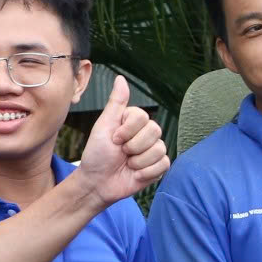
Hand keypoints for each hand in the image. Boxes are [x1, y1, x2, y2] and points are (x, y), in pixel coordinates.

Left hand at [75, 76, 169, 203]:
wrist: (97, 183)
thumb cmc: (97, 154)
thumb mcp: (103, 126)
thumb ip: (116, 103)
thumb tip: (121, 78)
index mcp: (134, 121)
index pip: (143, 117)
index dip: (127, 130)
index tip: (114, 139)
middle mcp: (146, 134)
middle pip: (155, 131)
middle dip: (133, 146)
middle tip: (121, 153)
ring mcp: (153, 150)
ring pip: (159, 149)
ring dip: (138, 161)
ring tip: (127, 164)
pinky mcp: (158, 167)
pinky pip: (163, 164)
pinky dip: (146, 172)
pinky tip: (135, 173)